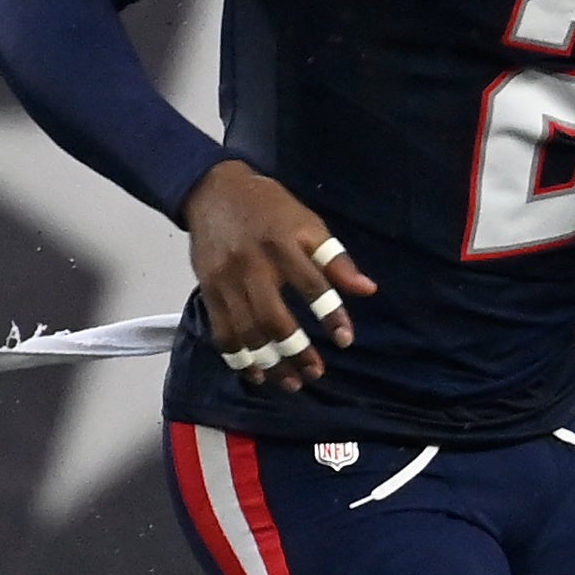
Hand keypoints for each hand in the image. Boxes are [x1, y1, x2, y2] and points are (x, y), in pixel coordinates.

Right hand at [184, 160, 376, 394]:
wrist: (212, 190)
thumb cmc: (269, 207)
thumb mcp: (308, 222)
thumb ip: (335, 258)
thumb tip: (367, 290)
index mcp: (282, 244)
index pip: (311, 285)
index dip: (331, 314)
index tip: (346, 340)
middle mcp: (252, 266)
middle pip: (273, 318)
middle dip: (296, 351)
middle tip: (316, 373)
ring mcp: (225, 281)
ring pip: (247, 332)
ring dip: (269, 363)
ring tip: (291, 383)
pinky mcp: (207, 291)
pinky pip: (222, 332)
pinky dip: (238, 358)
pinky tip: (256, 374)